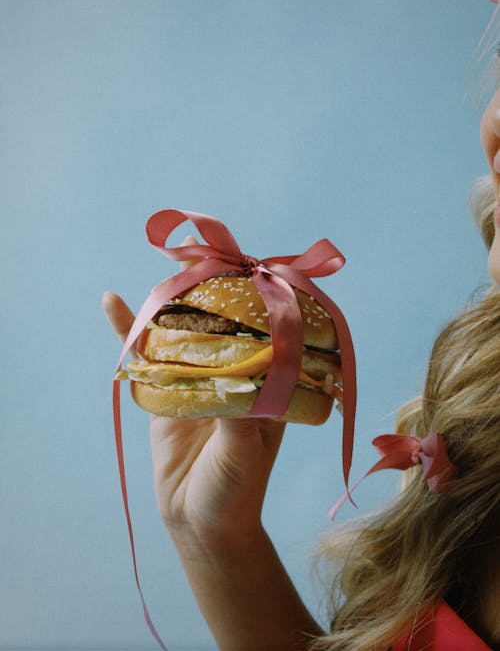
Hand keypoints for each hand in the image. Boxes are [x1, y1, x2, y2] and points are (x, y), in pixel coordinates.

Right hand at [102, 237, 285, 543]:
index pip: (263, 330)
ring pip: (184, 333)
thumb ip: (239, 415)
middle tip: (199, 250)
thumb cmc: (236, 490)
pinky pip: (147, 359)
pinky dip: (129, 331)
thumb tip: (234, 375)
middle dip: (213, 287)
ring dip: (174, 300)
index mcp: (265, 384)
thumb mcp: (244, 452)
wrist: (200, 524)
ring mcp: (198, 381)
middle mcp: (233, 375)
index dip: (255, 298)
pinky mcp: (166, 393)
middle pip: (221, 322)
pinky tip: (113, 303)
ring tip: (168, 262)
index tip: (247, 266)